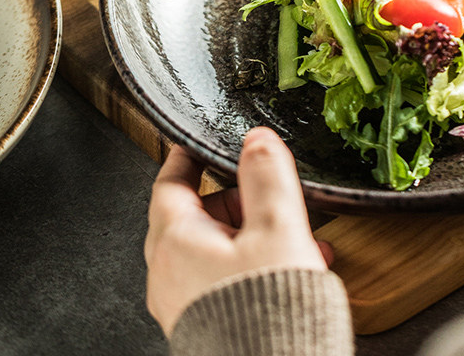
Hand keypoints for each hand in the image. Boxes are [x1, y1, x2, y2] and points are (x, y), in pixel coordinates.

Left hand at [145, 127, 331, 335]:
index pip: (170, 183)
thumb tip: (257, 141)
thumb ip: (267, 175)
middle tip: (267, 193)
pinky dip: (253, 262)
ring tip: (294, 235)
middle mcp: (171, 274)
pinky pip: (224, 277)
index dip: (187, 157)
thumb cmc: (267, 312)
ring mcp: (185, 302)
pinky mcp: (204, 323)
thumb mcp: (277, 226)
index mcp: (177, 242)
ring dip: (253, 233)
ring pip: (214, 248)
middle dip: (236, 198)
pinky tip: (292, 266)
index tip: (196, 143)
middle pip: (197, 215)